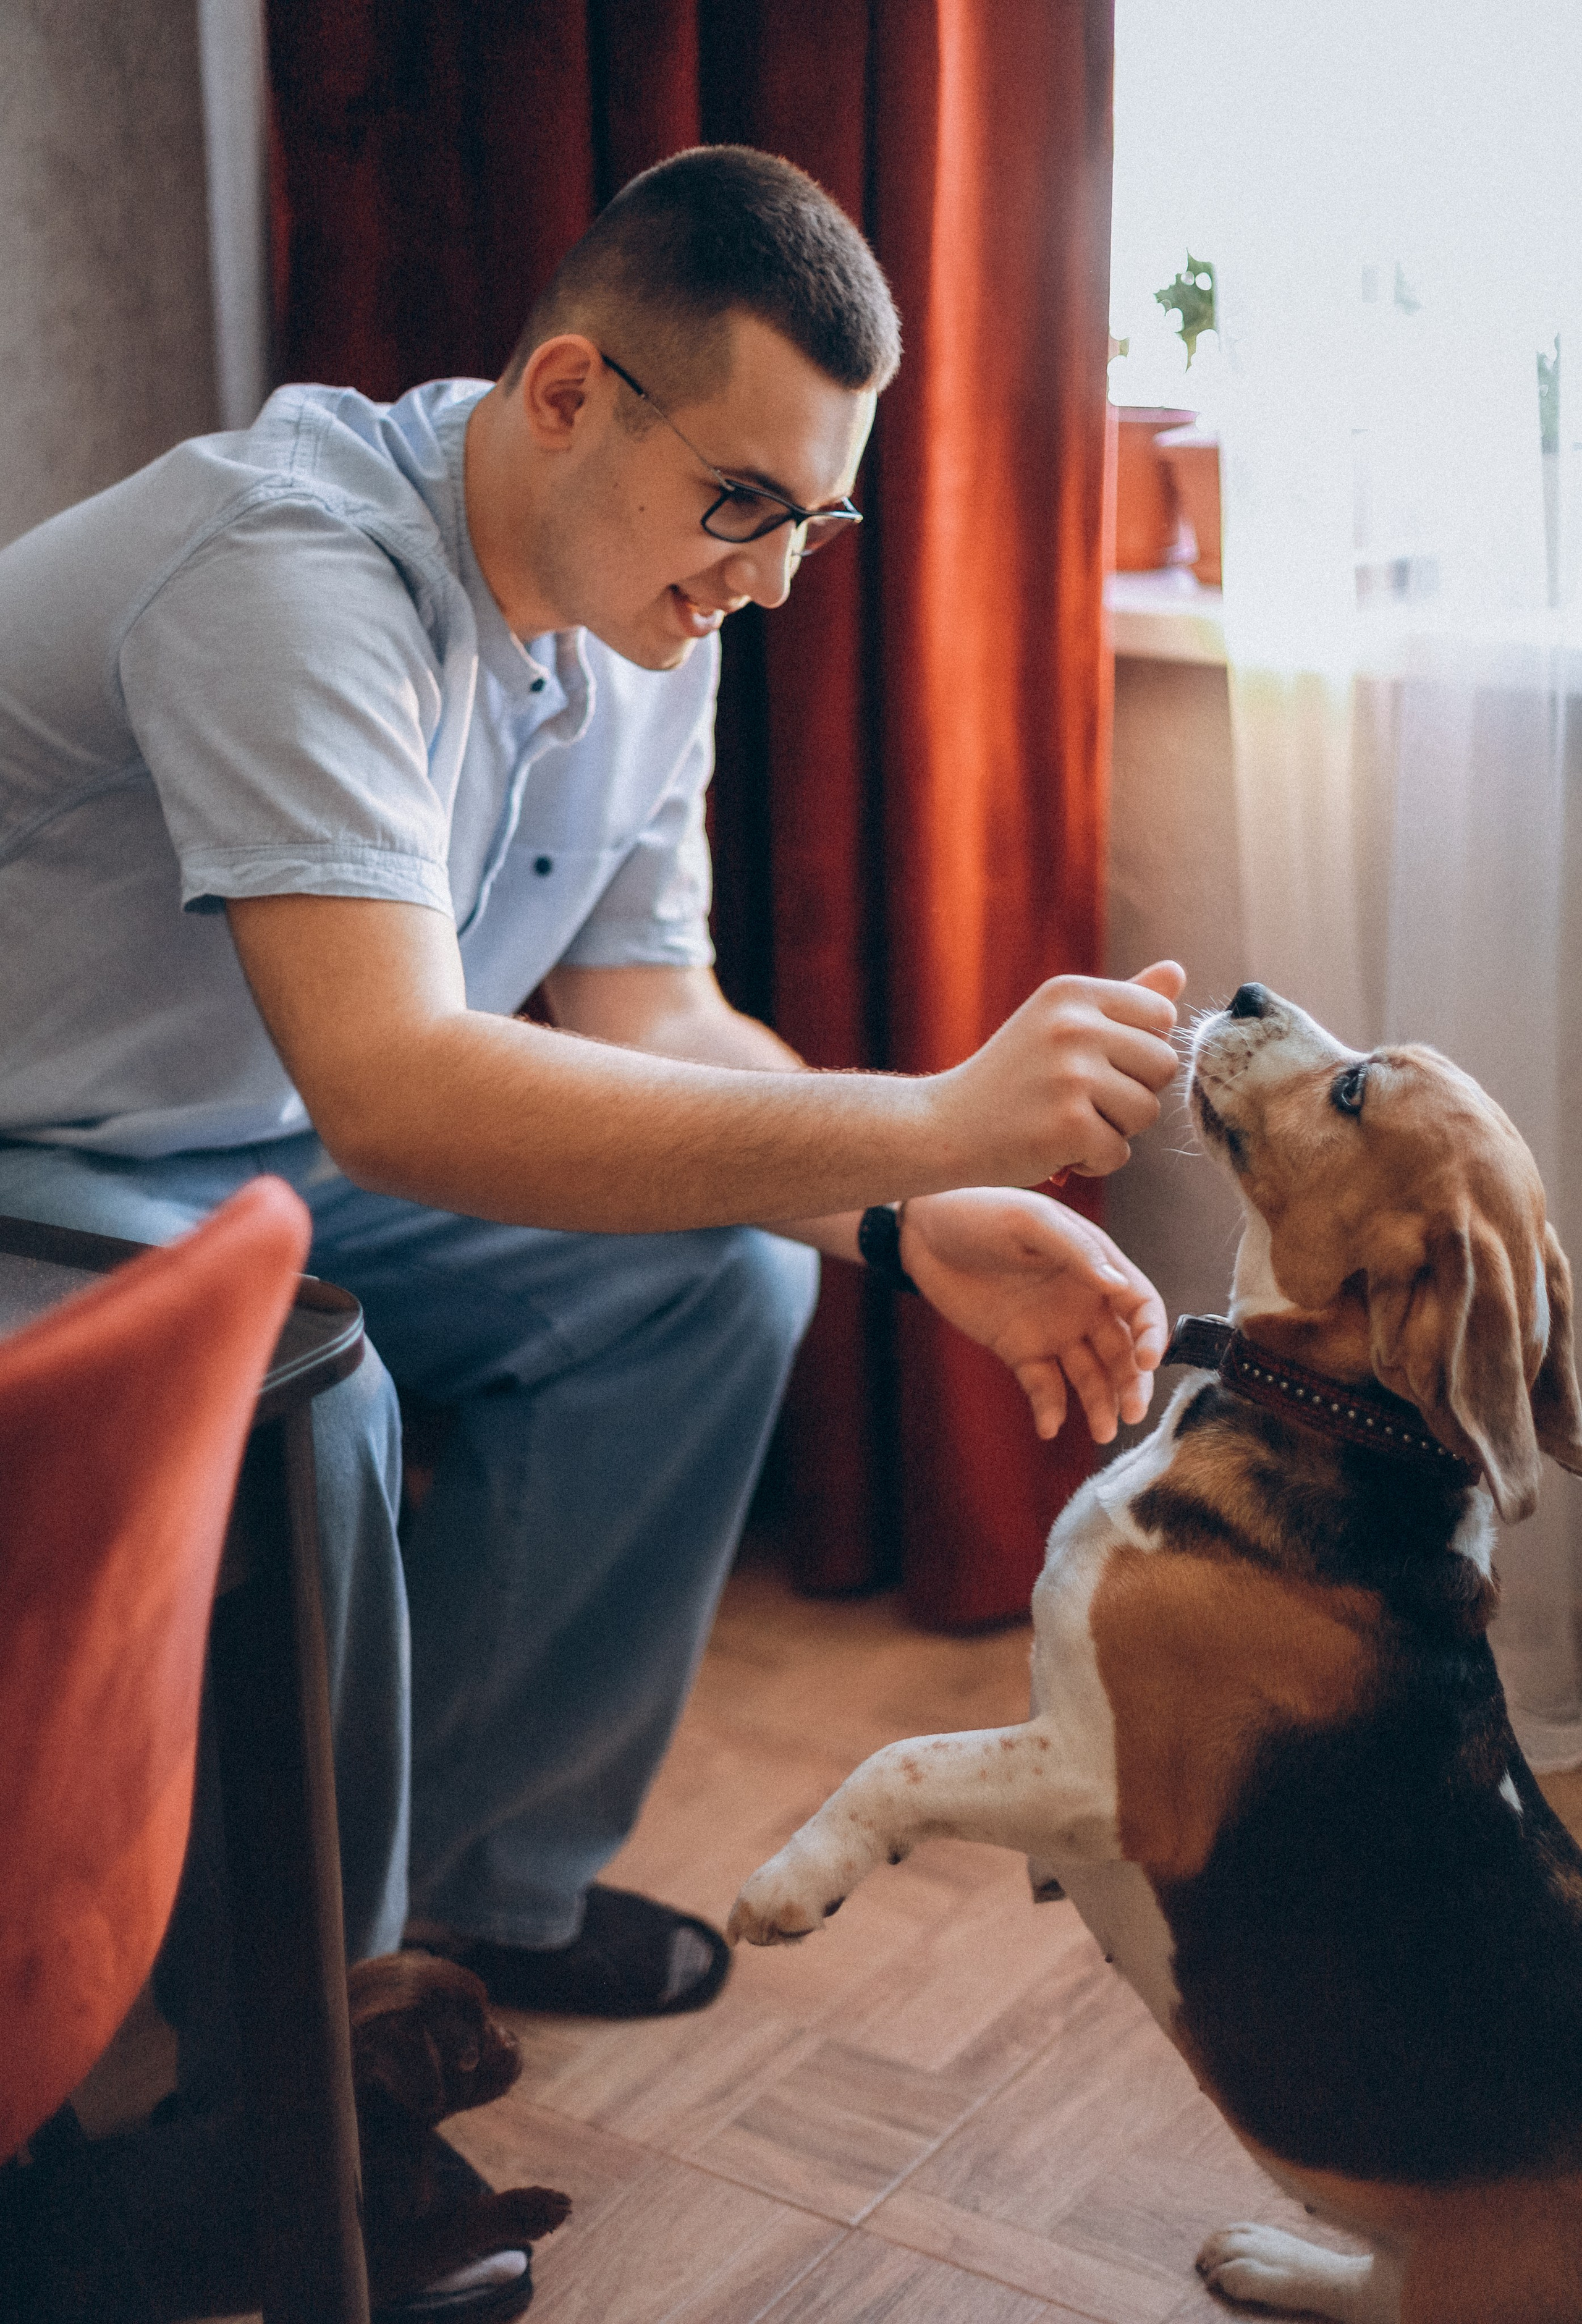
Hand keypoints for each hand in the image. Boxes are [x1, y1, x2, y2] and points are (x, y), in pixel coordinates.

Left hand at [898, 1187, 1167, 1442]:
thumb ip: (1077, 1252)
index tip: (1148, 1362)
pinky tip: (1049, 1426)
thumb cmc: (981, 1212)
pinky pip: (1043, 1386)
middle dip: (1133, 1383)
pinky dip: (1050, 1408)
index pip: (1140, 1306)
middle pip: (1122, 1351)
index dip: (1152, 1335)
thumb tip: (1119, 1286)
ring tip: (1103, 1432)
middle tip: (1133, 1414)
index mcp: (1096, 1267)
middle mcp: (1082, 1303)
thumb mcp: (1031, 1222)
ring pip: (1090, 1375)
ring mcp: (1053, 1330)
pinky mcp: (1020, 1350)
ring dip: (1101, 1404)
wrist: (924, 1232)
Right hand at [931, 963, 1184, 1186]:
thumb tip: (1177, 971)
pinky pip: (1119, 1153)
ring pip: (1146, 1112)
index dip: (1140, 1051)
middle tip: (1080, 1099)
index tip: (1097, 1063)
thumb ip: (1121, 1002)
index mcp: (1073, 992)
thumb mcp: (1058, 1025)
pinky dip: (1093, 1162)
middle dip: (1133, 1092)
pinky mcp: (1069, 1125)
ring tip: (1067, 1123)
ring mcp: (1071, 1075)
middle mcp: (1074, 1026)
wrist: (942, 1125)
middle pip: (1163, 1066)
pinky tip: (1055, 1149)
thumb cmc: (1010, 1078)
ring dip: (1114, 1130)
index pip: (1161, 1016)